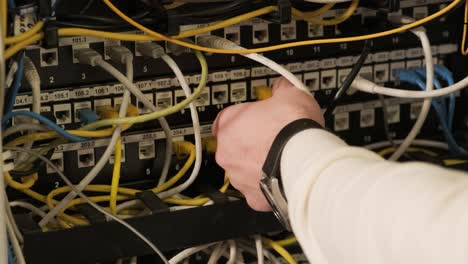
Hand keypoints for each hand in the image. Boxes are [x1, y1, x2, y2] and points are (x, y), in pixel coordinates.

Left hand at [212, 78, 323, 210]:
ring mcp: (238, 177)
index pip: (227, 118)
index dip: (244, 118)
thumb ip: (282, 89)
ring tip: (280, 159)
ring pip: (243, 170)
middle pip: (233, 146)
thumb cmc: (292, 128)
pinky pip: (257, 190)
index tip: (256, 119)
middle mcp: (227, 152)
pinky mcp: (252, 197)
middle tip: (272, 139)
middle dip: (250, 144)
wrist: (305, 161)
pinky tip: (282, 177)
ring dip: (257, 166)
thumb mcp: (290, 95)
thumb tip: (283, 86)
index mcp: (229, 124)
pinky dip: (267, 186)